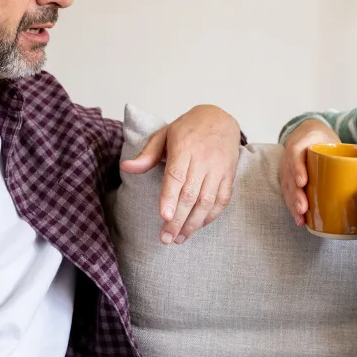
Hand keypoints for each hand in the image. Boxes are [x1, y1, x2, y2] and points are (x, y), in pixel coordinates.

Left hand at [121, 105, 241, 244]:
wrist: (221, 118)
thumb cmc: (188, 128)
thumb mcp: (164, 134)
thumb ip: (147, 155)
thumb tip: (126, 168)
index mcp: (184, 147)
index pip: (176, 176)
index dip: (170, 198)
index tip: (164, 217)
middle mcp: (203, 159)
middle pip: (191, 194)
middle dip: (178, 220)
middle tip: (166, 238)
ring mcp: (219, 168)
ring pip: (207, 201)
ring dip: (193, 223)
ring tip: (180, 238)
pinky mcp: (229, 175)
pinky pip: (222, 200)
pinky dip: (211, 216)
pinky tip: (198, 226)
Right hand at [279, 119, 340, 225]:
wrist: (309, 134)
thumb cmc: (326, 140)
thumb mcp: (336, 140)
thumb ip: (352, 154)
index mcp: (304, 141)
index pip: (295, 153)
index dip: (297, 168)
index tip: (303, 182)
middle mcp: (292, 154)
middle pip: (288, 174)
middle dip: (295, 193)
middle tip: (303, 207)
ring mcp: (287, 167)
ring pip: (286, 186)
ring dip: (293, 203)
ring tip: (301, 217)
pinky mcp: (288, 178)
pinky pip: (287, 193)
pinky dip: (292, 207)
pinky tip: (300, 219)